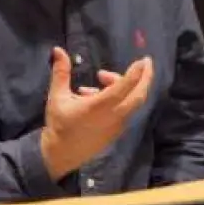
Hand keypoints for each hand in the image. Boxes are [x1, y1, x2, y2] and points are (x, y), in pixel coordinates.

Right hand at [40, 48, 153, 180]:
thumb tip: (58, 50)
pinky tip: (98, 94)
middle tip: (146, 62)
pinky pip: (126, 110)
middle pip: (139, 95)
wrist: (61, 154)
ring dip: (126, 86)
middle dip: (146, 77)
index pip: (124, 86)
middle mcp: (113, 116)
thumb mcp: (57, 96)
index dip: (135, 72)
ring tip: (100, 78)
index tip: (142, 60)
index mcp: (99, 106)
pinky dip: (121, 98)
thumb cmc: (59, 124)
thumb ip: (61, 72)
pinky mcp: (117, 131)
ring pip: (132, 102)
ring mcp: (117, 125)